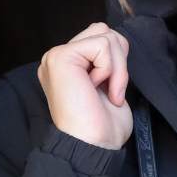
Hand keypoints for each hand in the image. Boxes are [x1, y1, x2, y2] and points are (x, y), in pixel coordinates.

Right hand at [38, 23, 132, 150]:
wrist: (92, 145)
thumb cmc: (102, 126)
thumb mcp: (108, 84)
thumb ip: (107, 60)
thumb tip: (116, 41)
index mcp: (69, 65)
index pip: (101, 38)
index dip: (117, 61)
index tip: (111, 92)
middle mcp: (58, 58)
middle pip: (104, 31)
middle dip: (119, 59)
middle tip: (112, 90)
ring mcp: (56, 56)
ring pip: (105, 35)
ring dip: (117, 66)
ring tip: (107, 90)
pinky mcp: (61, 56)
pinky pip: (102, 45)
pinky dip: (110, 68)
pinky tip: (97, 88)